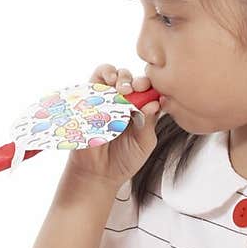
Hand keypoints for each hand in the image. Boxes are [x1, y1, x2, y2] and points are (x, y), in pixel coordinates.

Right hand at [64, 64, 161, 189]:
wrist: (98, 173)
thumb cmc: (124, 159)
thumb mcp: (144, 143)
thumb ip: (150, 123)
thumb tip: (155, 102)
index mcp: (142, 110)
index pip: (150, 91)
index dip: (153, 87)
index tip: (155, 93)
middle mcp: (126, 102)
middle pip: (134, 79)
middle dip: (138, 81)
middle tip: (139, 88)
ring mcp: (107, 99)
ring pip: (115, 74)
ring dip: (122, 76)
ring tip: (124, 88)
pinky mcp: (90, 98)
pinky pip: (96, 79)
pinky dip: (105, 75)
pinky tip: (110, 82)